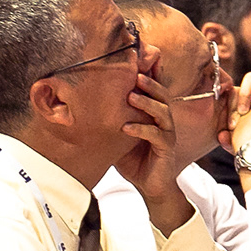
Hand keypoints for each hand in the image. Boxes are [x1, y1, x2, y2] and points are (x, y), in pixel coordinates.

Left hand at [116, 70, 192, 232]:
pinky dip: (142, 129)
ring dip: (147, 103)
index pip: (154, 91)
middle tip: (136, 75)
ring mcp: (168, 134)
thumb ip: (110, 121)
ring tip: (131, 96)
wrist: (149, 185)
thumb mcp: (118, 136)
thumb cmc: (133, 159)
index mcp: (155, 115)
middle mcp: (164, 121)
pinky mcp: (167, 149)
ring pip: (163, 112)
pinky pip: (157, 135)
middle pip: (162, 96)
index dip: (148, 78)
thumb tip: (82, 107)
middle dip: (151, 84)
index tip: (132, 65)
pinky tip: (127, 128)